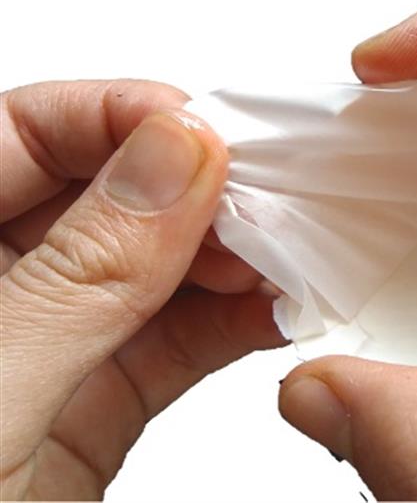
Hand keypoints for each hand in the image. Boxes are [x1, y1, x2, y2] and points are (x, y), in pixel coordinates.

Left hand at [0, 81, 285, 499]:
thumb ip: (81, 274)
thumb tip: (175, 157)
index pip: (23, 131)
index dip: (121, 116)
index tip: (206, 134)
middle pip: (108, 191)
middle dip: (197, 188)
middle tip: (271, 201)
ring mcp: (50, 341)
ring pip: (156, 264)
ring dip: (230, 254)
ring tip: (290, 258)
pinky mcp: (98, 399)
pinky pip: (177, 336)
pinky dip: (235, 319)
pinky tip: (277, 310)